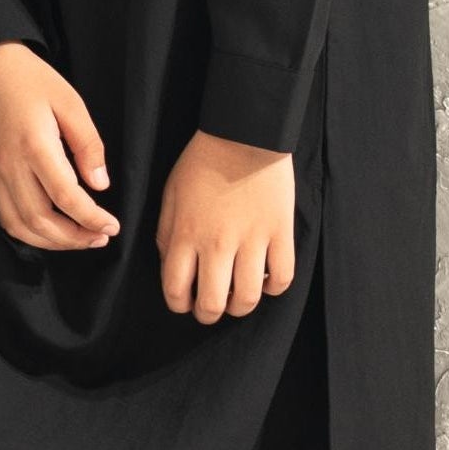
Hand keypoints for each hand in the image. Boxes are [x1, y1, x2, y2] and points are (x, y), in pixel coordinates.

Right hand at [0, 41, 118, 252]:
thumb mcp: (70, 102)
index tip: (113, 226)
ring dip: (51, 242)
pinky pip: (4, 216)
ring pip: (20, 226)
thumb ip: (88, 145)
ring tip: (79, 239)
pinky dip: (28, 233)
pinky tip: (48, 231)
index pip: (66, 197)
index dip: (91, 218)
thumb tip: (100, 185)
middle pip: (41, 221)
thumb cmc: (29, 78)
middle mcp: (10, 166)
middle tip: (101, 237)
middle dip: (74, 238)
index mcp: (35, 146)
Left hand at [157, 134, 294, 323]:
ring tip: (238, 297)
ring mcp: (251, 240)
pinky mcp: (280, 233)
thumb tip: (171, 267)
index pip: (176, 291)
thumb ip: (166, 235)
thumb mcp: (170, 196)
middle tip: (211, 308)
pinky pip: (282, 278)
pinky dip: (274, 287)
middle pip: (212, 304)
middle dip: (208, 314)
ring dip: (241, 306)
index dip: (179, 305)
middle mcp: (216, 244)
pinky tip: (266, 279)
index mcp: (184, 236)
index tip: (185, 303)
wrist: (243, 135)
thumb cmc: (201, 164)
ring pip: (248, 298)